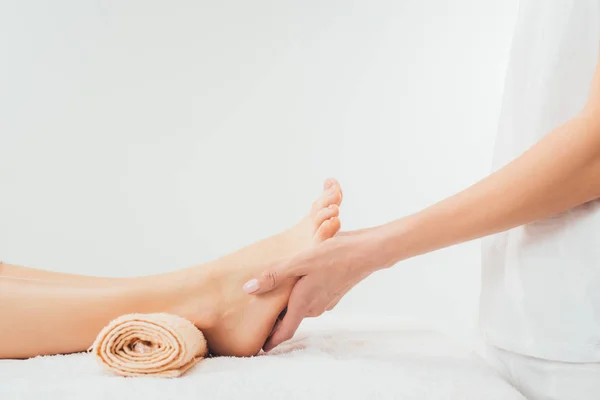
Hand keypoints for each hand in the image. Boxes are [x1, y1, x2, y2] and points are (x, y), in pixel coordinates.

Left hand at [242, 229, 387, 351]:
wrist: (367, 252)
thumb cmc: (334, 255)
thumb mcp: (299, 262)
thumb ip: (274, 277)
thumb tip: (249, 289)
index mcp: (304, 304)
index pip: (285, 332)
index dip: (271, 341)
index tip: (260, 349)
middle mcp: (315, 307)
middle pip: (291, 318)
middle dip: (277, 320)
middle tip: (259, 315)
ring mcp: (326, 301)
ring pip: (303, 307)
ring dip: (289, 305)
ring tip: (275, 296)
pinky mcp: (334, 292)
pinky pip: (313, 298)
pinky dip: (302, 295)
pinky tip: (298, 281)